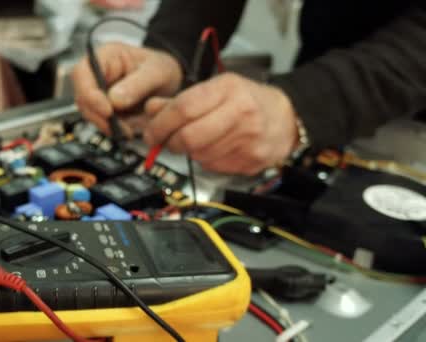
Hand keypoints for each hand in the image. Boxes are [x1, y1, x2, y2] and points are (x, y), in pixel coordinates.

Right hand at [72, 42, 182, 134]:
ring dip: (105, 124)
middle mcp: (97, 74)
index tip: (107, 110)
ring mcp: (99, 92)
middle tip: (119, 127)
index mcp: (106, 56)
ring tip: (127, 131)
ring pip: (89, 112)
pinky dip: (112, 128)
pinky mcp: (104, 108)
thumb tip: (114, 100)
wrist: (168, 81)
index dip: (89, 94)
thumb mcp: (157, 72)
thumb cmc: (161, 68)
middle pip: (82, 96)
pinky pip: (101, 121)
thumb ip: (138, 84)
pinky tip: (126, 131)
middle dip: (98, 115)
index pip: (82, 73)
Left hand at [143, 73, 298, 174]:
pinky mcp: (251, 160)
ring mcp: (248, 139)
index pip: (183, 108)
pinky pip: (214, 166)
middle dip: (170, 143)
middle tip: (165, 141)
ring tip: (196, 140)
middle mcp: (240, 112)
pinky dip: (206, 160)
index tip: (150, 132)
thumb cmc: (247, 101)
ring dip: (188, 152)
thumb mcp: (215, 89)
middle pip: (189, 137)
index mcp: (228, 89)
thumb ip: (180, 100)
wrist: (287, 118)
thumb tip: (151, 110)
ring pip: (199, 155)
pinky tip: (214, 148)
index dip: (160, 124)